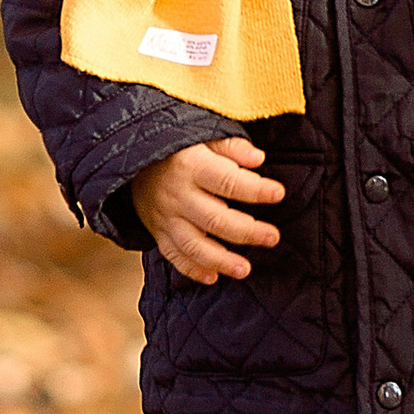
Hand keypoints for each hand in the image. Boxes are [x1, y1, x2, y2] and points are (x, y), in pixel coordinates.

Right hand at [134, 135, 286, 281]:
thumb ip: (233, 147)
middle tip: (272, 237)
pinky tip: (213, 277)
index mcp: (192, 166)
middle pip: (214, 219)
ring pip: (193, 245)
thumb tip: (258, 158)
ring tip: (245, 269)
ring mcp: (166, 217)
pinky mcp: (158, 233)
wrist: (134, 160)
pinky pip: (174, 255)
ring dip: (220, 260)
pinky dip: (192, 269)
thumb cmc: (180, 148)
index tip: (278, 194)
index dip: (254, 189)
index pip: (227, 181)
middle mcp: (178, 194)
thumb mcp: (204, 137)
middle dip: (246, 231)